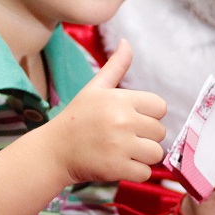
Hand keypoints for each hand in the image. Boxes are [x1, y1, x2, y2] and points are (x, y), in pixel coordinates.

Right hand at [43, 39, 165, 183]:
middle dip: (146, 137)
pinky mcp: (117, 168)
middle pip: (160, 132)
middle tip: (124, 138)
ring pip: (156, 153)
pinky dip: (135, 172)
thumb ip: (116, 66)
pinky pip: (146, 173)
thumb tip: (126, 41)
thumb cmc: (77, 117)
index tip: (132, 120)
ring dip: (143, 156)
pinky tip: (119, 165)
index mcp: (120, 99)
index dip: (149, 115)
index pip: (160, 107)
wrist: (54, 150)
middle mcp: (122, 120)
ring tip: (123, 152)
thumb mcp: (95, 88)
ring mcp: (120, 145)